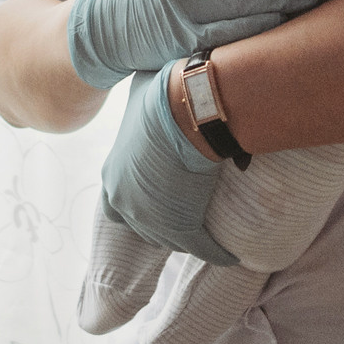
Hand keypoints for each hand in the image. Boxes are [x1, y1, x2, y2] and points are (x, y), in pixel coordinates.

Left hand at [100, 67, 239, 267]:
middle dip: (158, 223)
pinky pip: (202, 248)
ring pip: (169, 239)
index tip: (155, 194)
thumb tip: (143, 88)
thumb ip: (136, 105)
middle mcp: (125, 202)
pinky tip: (229, 255)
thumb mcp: (137, 95)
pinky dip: (216, 253)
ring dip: (185, 237)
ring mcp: (152, 219)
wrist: (190, 109)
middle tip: (181, 215)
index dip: (135, 200)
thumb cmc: (163, 93)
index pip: (117, 200)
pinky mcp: (183, 227)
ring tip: (205, 234)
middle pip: (141, 225)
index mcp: (113, 175)